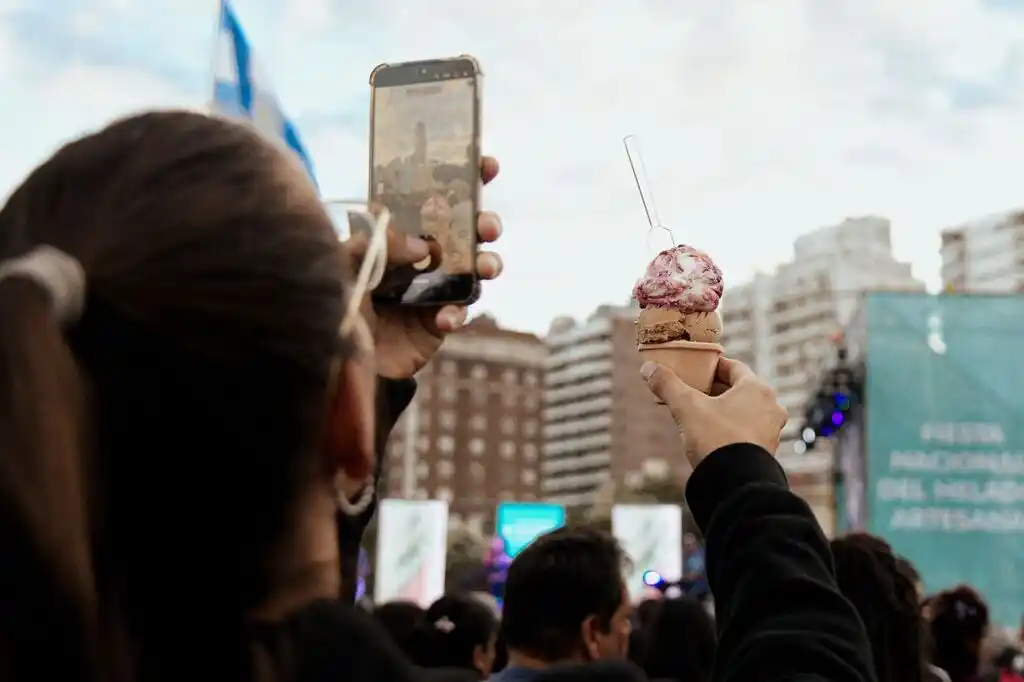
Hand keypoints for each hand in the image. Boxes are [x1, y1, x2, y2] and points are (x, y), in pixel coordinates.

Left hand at [348, 156, 502, 378]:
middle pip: (466, 230)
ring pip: (475, 268)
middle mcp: (421, 255)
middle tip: (486, 226)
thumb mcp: (344, 262)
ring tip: (484, 267)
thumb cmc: (334, 303)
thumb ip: (379, 243)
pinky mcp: (438, 322)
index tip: (486, 165)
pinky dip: (457, 312)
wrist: (335, 361)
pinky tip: (442, 317)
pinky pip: (461, 311)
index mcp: (399, 231)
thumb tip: (423, 246)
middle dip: (485, 223)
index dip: (464, 178)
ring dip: (487, 263)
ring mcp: (433, 287)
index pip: (434, 196)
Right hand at [641, 357, 787, 465]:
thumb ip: (667, 384)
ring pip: (742, 411)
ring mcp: (770, 430)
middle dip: (712, 389)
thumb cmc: (716, 438)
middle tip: (689, 390)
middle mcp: (770, 407)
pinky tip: (708, 434)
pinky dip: (728, 427)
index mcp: (757, 389)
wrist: (735, 484)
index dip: (710, 365)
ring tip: (695, 413)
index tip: (694, 367)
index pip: (733, 367)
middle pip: (737, 389)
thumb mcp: (686, 407)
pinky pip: (745, 430)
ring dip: (720, 409)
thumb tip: (648, 368)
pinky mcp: (765, 450)